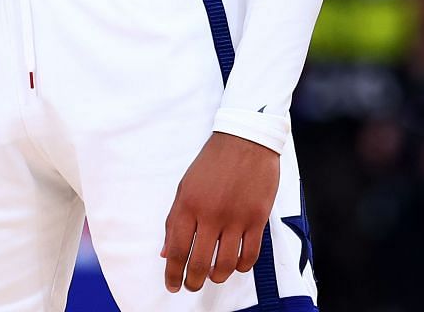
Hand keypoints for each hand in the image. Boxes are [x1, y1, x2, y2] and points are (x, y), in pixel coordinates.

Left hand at [160, 132, 278, 292]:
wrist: (246, 138)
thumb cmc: (213, 162)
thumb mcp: (185, 187)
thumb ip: (173, 221)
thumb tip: (165, 253)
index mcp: (188, 205)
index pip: (176, 251)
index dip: (172, 274)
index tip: (173, 285)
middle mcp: (211, 214)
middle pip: (200, 263)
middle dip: (193, 282)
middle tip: (192, 285)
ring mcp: (236, 217)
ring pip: (226, 264)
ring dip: (217, 277)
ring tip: (214, 276)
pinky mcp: (258, 217)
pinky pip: (250, 254)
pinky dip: (242, 267)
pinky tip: (237, 265)